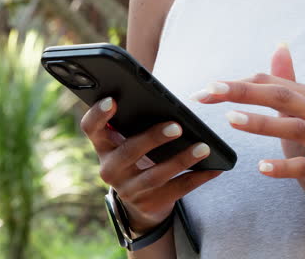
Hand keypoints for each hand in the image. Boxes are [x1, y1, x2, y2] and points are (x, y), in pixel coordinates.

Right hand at [81, 97, 221, 233]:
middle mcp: (110, 169)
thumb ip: (136, 122)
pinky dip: (197, 178)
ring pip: (155, 175)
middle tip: (177, 127)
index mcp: (104, 146)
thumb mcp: (130, 139)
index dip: (98, 115)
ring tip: (203, 147)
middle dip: (153, 138)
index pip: (91, 128)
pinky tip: (213, 169)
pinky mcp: (148, 204)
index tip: (113, 100)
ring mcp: (128, 190)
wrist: (142, 200)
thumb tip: (166, 101)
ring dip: (181, 160)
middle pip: (128, 152)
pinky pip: (176, 190)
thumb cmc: (139, 156)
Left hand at [191, 45, 304, 227]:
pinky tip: (261, 167)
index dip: (237, 84)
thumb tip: (279, 47)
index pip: (270, 83)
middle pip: (282, 97)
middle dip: (244, 92)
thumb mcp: (298, 114)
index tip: (204, 91)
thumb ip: (287, 83)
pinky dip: (282, 166)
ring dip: (261, 123)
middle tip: (212, 91)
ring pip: (294, 128)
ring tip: (231, 119)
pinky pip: (304, 166)